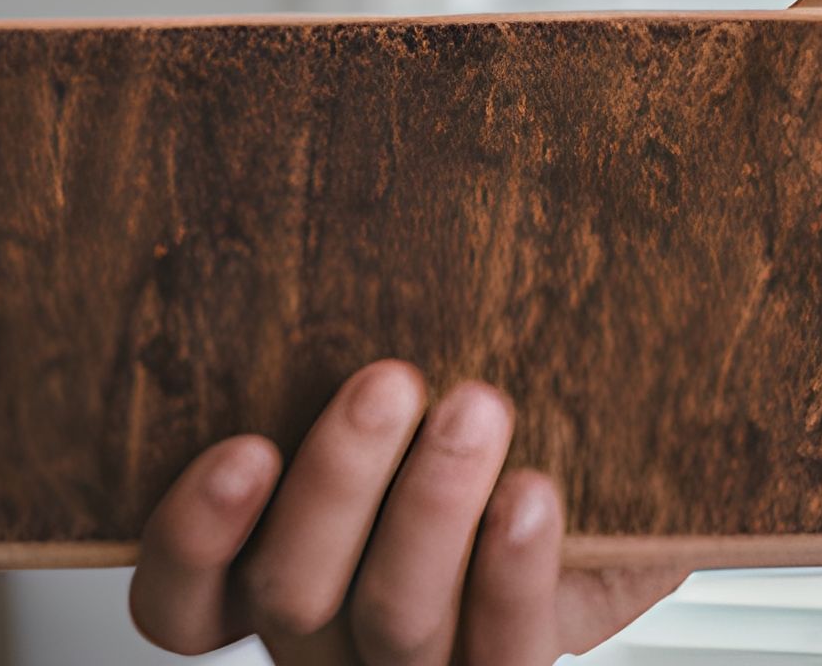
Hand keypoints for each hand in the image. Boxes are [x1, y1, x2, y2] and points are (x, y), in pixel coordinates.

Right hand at [128, 361, 676, 665]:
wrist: (638, 493)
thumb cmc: (513, 418)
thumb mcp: (425, 378)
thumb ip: (365, 342)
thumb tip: (335, 201)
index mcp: (283, 574)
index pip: (183, 605)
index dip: (194, 539)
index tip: (241, 446)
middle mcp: (336, 636)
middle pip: (289, 596)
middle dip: (335, 485)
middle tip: (389, 380)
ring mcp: (425, 660)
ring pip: (392, 624)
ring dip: (428, 511)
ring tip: (477, 408)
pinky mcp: (515, 663)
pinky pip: (501, 653)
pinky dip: (509, 576)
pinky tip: (529, 494)